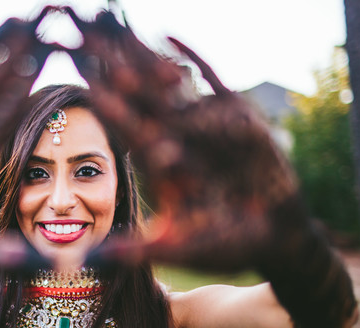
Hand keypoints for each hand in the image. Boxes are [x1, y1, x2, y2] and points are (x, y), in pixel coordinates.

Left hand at [67, 10, 303, 270]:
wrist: (274, 235)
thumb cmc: (226, 246)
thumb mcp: (180, 248)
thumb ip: (139, 250)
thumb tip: (89, 261)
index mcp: (163, 165)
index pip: (130, 130)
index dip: (110, 108)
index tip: (85, 85)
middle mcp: (179, 140)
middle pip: (144, 99)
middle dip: (118, 73)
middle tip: (87, 41)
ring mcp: (206, 127)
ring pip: (172, 86)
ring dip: (147, 62)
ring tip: (119, 35)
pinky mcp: (237, 118)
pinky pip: (212, 83)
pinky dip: (193, 60)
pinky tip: (167, 37)